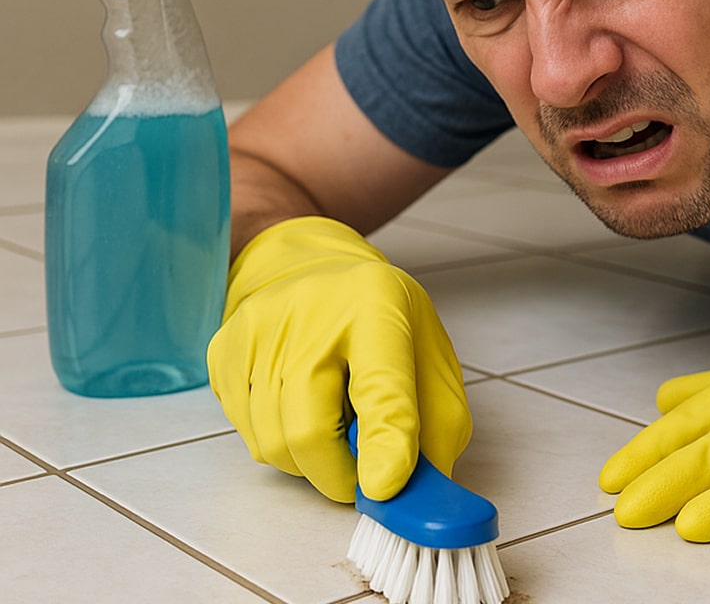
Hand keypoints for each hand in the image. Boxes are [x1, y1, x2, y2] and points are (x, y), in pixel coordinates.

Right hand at [208, 216, 470, 502]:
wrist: (310, 266)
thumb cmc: (379, 322)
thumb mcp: (429, 359)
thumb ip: (433, 429)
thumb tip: (416, 498)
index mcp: (376, 307)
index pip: (381, 387)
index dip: (384, 445)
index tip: (384, 490)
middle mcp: (310, 313)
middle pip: (309, 431)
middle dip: (340, 477)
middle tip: (362, 477)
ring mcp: (257, 332)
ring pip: (273, 444)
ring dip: (310, 463)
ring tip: (334, 428)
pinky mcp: (223, 351)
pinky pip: (248, 435)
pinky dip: (280, 443)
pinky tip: (301, 409)